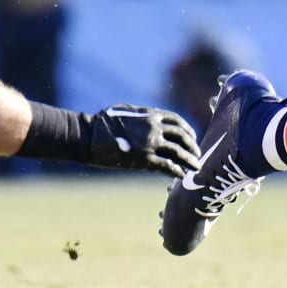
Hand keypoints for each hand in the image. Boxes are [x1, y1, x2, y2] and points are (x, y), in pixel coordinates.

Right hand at [85, 105, 201, 176]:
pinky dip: (176, 170)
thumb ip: (141, 116)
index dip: (188, 130)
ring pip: (178, 152)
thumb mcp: (125, 112)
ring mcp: (150, 143)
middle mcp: (153, 127)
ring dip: (190, 160)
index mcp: (149, 114)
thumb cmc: (102, 123)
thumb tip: (151, 121)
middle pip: (182, 136)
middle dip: (192, 146)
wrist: (89, 136)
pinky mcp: (144, 159)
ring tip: (196, 167)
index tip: (192, 137)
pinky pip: (167, 165)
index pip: (176, 120)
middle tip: (197, 154)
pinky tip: (181, 175)